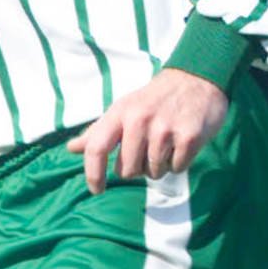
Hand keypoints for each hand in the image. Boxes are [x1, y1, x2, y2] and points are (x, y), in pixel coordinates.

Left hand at [66, 69, 228, 194]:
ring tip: (167, 143)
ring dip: (159, 165)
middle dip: (137, 168)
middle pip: (127, 171)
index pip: (96, 148)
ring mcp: (165, 129)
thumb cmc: (154, 99)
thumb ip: (99, 131)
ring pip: (153, 173)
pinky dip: (179, 162)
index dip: (93, 174)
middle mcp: (140, 120)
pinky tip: (181, 143)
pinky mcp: (189, 137)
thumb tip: (71, 148)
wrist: (197, 78)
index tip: (97, 189)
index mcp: (120, 112)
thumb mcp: (124, 108)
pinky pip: (176, 169)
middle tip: (148, 149)